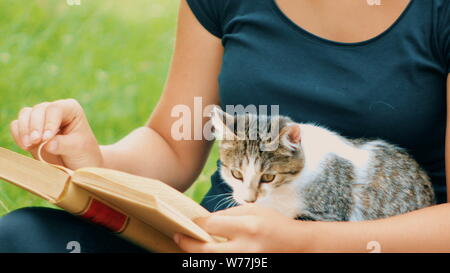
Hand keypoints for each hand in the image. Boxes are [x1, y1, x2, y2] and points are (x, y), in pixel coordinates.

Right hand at [9, 99, 102, 169]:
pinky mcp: (30, 130)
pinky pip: (17, 126)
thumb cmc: (83, 153)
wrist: (77, 164)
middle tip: (35, 142)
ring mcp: (41, 119)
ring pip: (25, 115)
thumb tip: (48, 144)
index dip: (49, 122)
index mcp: (70, 109)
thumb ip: (63, 144)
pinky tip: (25, 146)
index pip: (56, 109)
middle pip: (38, 110)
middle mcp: (54, 110)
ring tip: (29, 145)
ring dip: (24, 130)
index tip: (46, 138)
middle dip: (35, 126)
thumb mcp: (78, 148)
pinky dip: (18, 135)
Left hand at [174, 204, 311, 252]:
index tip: (188, 222)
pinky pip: (222, 265)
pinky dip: (210, 259)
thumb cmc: (274, 224)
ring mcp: (247, 263)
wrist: (298, 246)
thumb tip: (203, 220)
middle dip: (187, 244)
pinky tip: (205, 252)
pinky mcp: (247, 269)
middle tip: (177, 237)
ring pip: (211, 262)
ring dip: (196, 254)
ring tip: (190, 245)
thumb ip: (227, 214)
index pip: (211, 226)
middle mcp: (246, 249)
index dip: (196, 224)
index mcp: (248, 227)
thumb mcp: (253, 210)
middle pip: (205, 251)